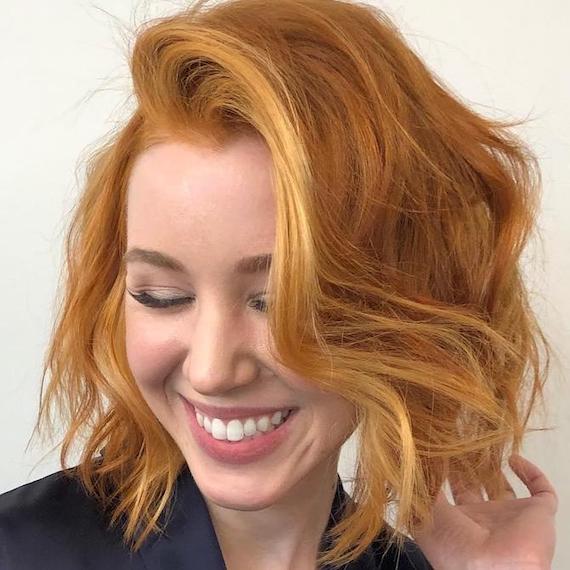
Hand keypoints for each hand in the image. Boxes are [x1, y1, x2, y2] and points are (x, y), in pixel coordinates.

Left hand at [411, 454, 557, 569]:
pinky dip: (531, 473)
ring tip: (484, 446)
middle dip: (466, 470)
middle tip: (458, 443)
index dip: (441, 474)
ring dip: (496, 470)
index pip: (446, 495)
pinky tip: (514, 458)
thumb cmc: (456, 548)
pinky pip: (541, 490)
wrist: (498, 568)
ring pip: (504, 490)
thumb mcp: (425, 515)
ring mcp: (510, 517)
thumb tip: (413, 467)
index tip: (436, 450)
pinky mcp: (537, 513)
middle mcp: (483, 521)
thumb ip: (421, 490)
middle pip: (473, 490)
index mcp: (456, 524)